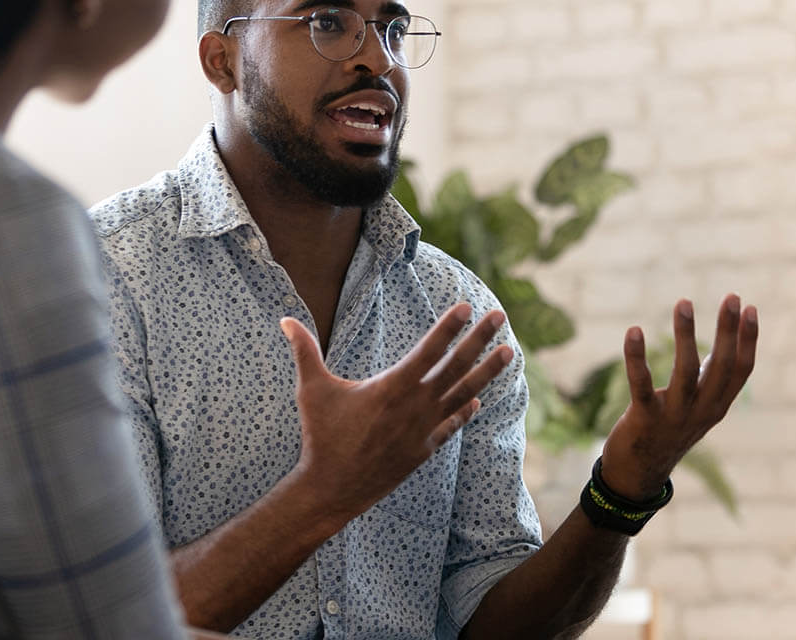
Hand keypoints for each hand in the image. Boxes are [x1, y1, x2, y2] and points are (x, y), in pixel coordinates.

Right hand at [279, 303, 512, 521]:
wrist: (332, 489)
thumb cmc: (320, 436)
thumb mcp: (312, 390)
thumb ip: (304, 351)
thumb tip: (285, 319)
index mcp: (393, 386)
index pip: (429, 349)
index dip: (449, 326)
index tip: (468, 306)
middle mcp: (416, 406)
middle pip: (456, 366)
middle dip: (480, 339)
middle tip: (501, 316)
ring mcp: (424, 429)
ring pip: (464, 394)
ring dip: (488, 372)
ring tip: (510, 352)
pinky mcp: (423, 450)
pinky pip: (451, 426)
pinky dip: (465, 411)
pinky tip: (477, 401)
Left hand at [600, 293, 757, 499]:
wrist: (638, 475)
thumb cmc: (668, 432)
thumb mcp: (697, 408)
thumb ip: (709, 381)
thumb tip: (719, 347)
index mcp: (717, 406)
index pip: (741, 370)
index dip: (748, 339)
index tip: (749, 307)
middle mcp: (702, 411)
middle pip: (721, 367)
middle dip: (728, 331)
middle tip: (732, 297)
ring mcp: (674, 417)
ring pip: (686, 372)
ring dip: (686, 335)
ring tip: (684, 302)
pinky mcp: (644, 419)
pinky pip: (642, 385)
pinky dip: (636, 358)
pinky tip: (634, 330)